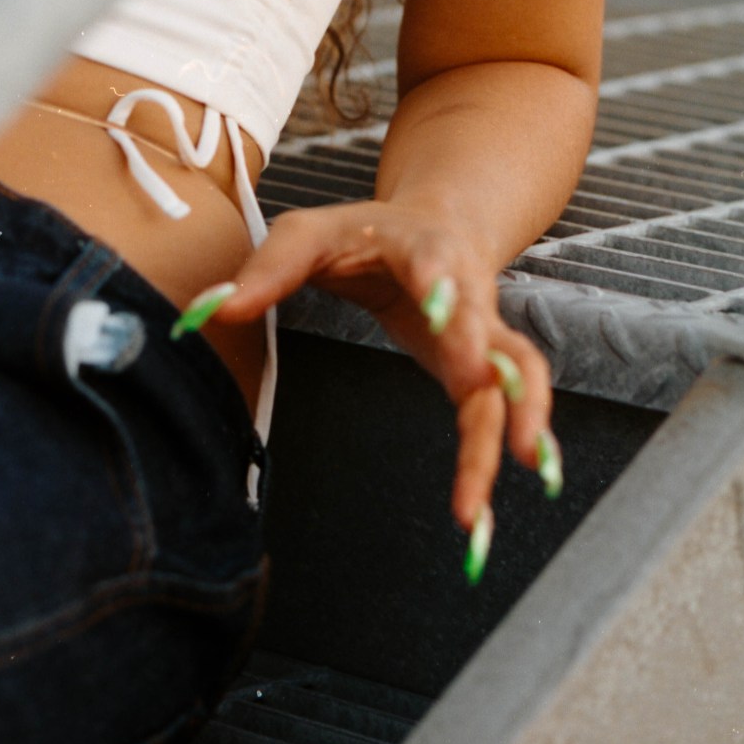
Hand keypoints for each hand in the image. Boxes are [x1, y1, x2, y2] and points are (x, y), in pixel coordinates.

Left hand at [179, 200, 560, 558]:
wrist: (432, 227)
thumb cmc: (364, 235)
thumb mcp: (309, 233)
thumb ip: (269, 268)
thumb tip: (217, 311)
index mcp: (422, 246)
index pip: (436, 263)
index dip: (445, 291)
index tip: (443, 322)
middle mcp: (467, 290)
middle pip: (489, 325)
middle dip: (488, 362)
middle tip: (481, 398)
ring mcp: (481, 333)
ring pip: (515, 374)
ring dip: (522, 418)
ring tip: (526, 468)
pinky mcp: (479, 372)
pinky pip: (501, 411)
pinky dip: (499, 456)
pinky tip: (484, 515)